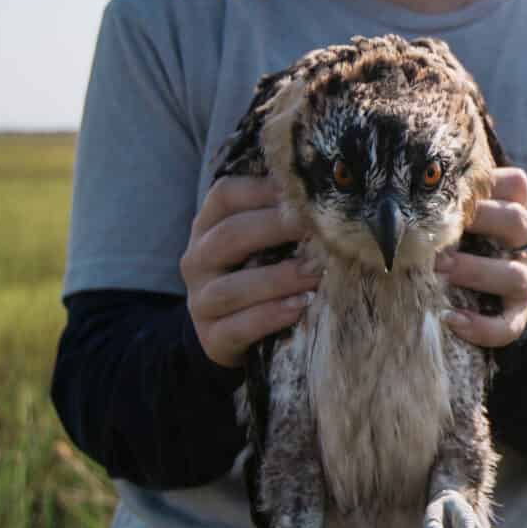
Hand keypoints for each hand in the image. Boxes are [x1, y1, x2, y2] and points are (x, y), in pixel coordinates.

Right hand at [181, 175, 319, 368]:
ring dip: (278, 279)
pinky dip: (270, 317)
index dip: (262, 190)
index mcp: (208, 227)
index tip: (302, 192)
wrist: (230, 333)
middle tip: (316, 228)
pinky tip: (299, 307)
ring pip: (231, 288)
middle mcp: (198, 260)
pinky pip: (237, 328)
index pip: (224, 195)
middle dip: (276, 229)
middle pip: (229, 236)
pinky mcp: (212, 337)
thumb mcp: (261, 244)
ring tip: (315, 273)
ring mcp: (201, 301)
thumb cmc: (256, 275)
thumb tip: (329, 200)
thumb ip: (282, 220)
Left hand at [437, 167, 526, 347]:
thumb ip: (446, 204)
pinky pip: (509, 324)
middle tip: (439, 232)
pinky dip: (482, 326)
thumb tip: (396, 195)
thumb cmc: (467, 242)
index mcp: (515, 209)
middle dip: (480, 224)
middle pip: (519, 223)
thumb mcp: (464, 219)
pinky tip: (451, 320)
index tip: (450, 190)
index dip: (488, 185)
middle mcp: (525, 242)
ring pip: (516, 275)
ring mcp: (525, 278)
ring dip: (476, 272)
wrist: (491, 294)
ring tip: (440, 274)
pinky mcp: (518, 315)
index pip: (515, 185)